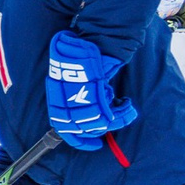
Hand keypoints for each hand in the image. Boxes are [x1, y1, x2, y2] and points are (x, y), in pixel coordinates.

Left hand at [45, 31, 138, 149]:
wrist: (96, 40)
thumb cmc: (88, 58)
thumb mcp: (77, 80)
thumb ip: (80, 97)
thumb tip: (91, 117)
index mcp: (57, 97)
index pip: (63, 127)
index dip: (78, 140)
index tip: (93, 144)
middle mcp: (64, 99)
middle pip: (81, 128)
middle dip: (98, 130)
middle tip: (110, 127)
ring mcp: (77, 96)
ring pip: (97, 122)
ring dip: (115, 120)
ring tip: (124, 111)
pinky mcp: (94, 91)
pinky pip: (108, 114)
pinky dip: (122, 113)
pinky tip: (127, 104)